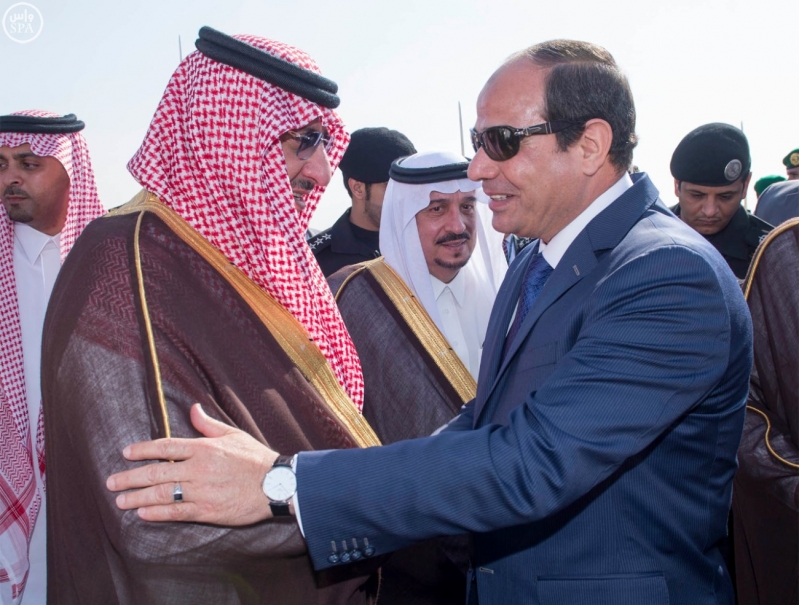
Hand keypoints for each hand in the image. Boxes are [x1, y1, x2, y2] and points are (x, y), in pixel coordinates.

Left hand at [106, 403, 277, 524]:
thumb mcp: (233, 435)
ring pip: (162, 494)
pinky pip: (176, 512)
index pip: (165, 446)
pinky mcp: (207, 510)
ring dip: (138, 498)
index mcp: (204, 448)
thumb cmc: (256, 458)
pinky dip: (157, 514)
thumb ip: (208, 424)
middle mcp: (199, 469)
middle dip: (131, 477)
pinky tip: (143, 514)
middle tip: (112, 482)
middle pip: (156, 472)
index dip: (142, 450)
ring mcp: (201, 491)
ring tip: (121, 501)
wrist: (277, 484)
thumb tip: (193, 409)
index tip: (126, 453)